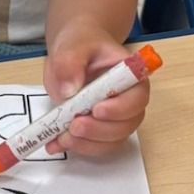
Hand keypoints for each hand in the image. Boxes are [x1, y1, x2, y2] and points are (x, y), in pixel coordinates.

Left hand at [42, 19, 148, 156]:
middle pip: (126, 124)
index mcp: (130, 76)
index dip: (121, 108)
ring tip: (62, 136)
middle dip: (100, 130)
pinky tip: (56, 143)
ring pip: (111, 140)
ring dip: (87, 143)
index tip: (97, 110)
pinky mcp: (98, 130)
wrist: (73, 54)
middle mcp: (128, 100)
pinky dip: (76, 147)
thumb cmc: (81, 45)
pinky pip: (94, 146)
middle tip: (74, 126)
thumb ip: (70, 63)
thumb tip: (69, 89)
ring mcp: (114, 118)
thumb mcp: (73, 46)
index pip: (137, 97)